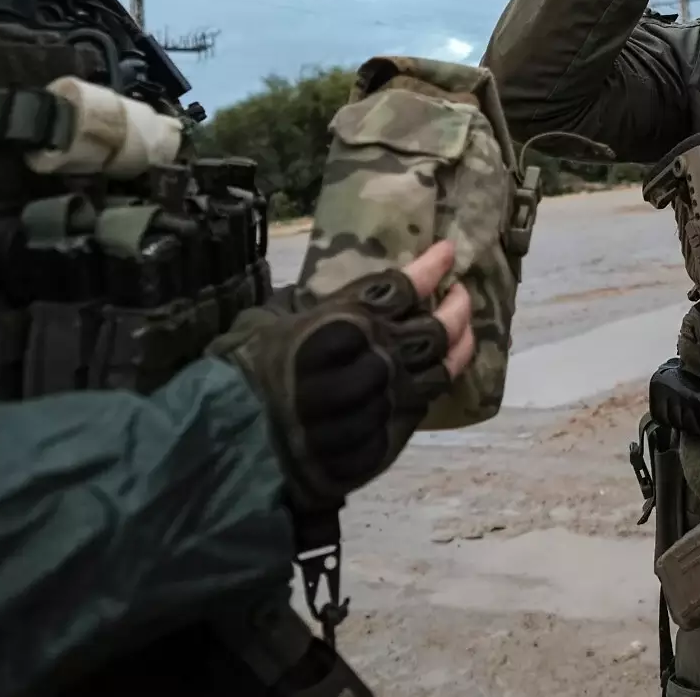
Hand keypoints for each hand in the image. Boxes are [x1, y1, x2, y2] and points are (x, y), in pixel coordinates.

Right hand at [215, 239, 474, 507]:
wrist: (234, 447)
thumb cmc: (245, 373)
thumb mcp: (276, 320)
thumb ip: (325, 307)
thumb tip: (353, 293)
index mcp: (349, 322)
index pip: (406, 287)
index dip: (433, 267)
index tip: (448, 252)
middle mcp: (377, 359)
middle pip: (437, 328)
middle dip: (457, 305)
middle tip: (461, 292)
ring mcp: (387, 402)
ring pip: (442, 369)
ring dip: (460, 344)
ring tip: (464, 330)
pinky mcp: (387, 439)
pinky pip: (422, 406)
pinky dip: (434, 383)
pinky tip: (437, 371)